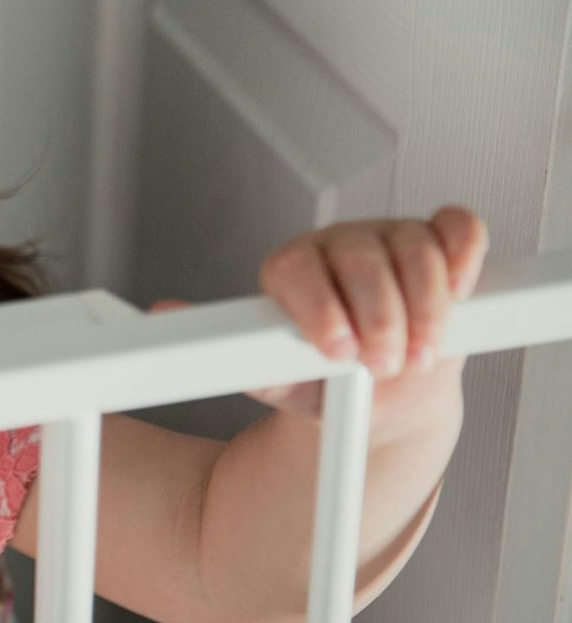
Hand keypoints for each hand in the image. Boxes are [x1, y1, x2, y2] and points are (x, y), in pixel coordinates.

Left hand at [154, 206, 487, 423]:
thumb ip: (231, 352)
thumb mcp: (277, 378)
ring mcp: (391, 237)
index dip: (319, 309)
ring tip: (419, 353)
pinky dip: (462, 257)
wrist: (382, 393)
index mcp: (291, 269)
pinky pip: (457, 229)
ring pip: (413, 248)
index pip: (296, 268)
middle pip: (360, 259)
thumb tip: (159, 315)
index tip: (336, 352)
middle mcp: (339, 245)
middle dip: (378, 317)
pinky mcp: (439, 240)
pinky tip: (460, 293)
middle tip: (383, 365)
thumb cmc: (325, 381)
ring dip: (425, 306)